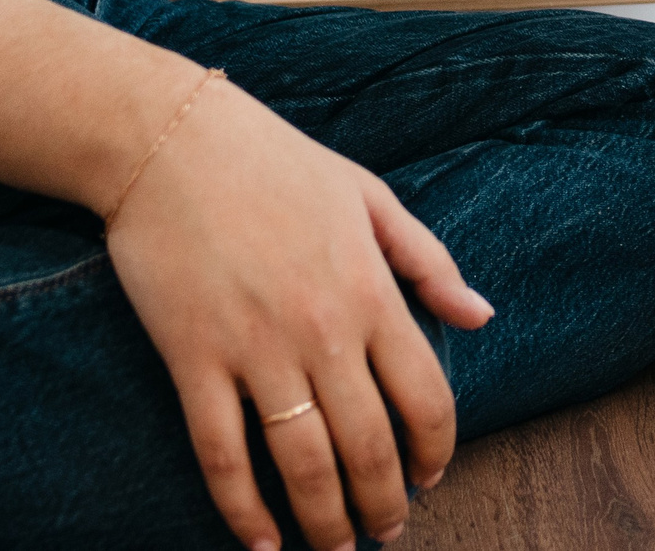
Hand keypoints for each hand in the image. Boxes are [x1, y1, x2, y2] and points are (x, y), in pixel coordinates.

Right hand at [105, 78, 492, 550]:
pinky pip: (221, 454)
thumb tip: (481, 316)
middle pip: (368, 445)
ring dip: (324, 520)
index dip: (435, 450)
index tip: (432, 479)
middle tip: (387, 532)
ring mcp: (255, 350)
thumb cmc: (278, 164)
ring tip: (336, 550)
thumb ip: (429, 264)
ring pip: (301, 463)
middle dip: (383, 502)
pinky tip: (260, 542)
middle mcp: (322, 330)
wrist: (173, 143)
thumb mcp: (372, 198)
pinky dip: (241, 509)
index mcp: (372, 291)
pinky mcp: (192, 360)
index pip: (425, 395)